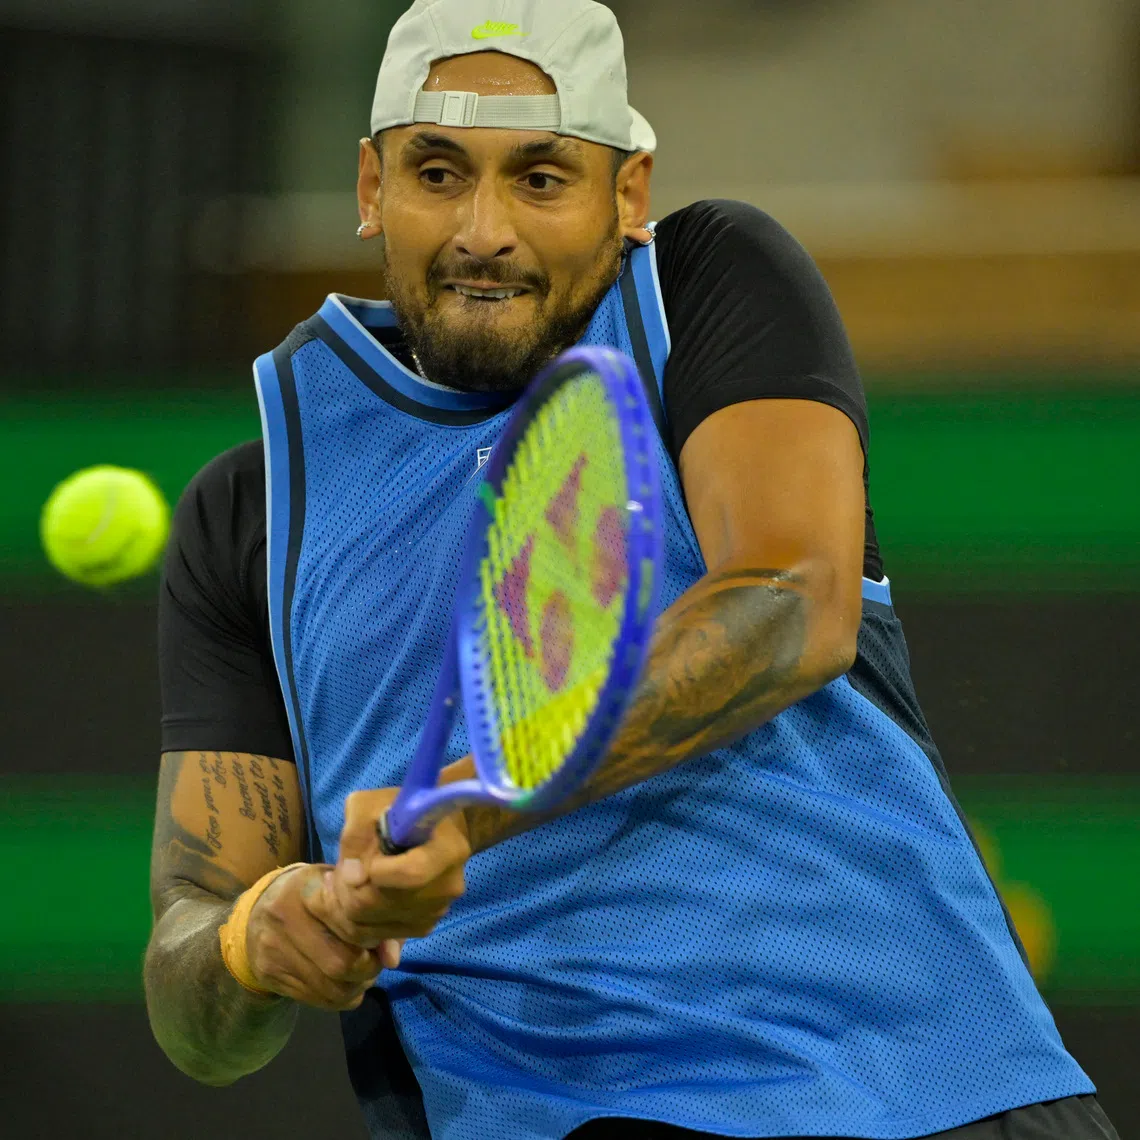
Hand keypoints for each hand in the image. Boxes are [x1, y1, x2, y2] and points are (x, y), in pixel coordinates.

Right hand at [244, 863, 400, 1010]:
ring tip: (363, 972)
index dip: (373, 938)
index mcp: (305, 889)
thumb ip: (370, 916)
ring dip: (357, 987)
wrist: (256, 911)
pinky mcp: (270, 976)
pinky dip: (341, 997)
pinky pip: (317, 1000)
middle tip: (376, 961)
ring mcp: (273, 952)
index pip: (348, 923)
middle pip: (340, 963)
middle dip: (369, 969)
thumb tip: (393, 958)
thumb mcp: (338, 888)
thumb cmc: (312, 895)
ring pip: (330, 989)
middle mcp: (284, 919)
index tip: (383, 940)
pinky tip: (345, 983)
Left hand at [321, 787, 471, 947]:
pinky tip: (354, 895)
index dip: (375, 872)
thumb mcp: (371, 804)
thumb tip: (352, 876)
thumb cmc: (401, 810)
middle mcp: (446, 887)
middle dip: (347, 891)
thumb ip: (356, 833)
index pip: (410, 874)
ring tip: (342, 882)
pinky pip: (377, 936)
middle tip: (336, 873)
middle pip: (381, 905)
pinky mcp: (424, 926)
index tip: (360, 859)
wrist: (434, 828)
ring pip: (372, 926)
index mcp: (446, 850)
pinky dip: (357, 920)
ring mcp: (437, 911)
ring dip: (347, 906)